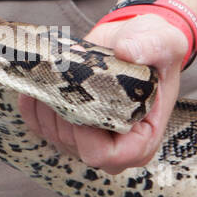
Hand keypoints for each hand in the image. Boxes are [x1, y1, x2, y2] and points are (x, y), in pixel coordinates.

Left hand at [18, 13, 188, 173]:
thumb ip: (149, 46)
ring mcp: (87, 141)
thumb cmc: (157, 49)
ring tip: (50, 74)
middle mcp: (114, 149)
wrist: (136, 41)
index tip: (79, 97)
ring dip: (46, 105)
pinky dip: (32, 105)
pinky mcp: (67, 128)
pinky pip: (40, 126)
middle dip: (61, 113)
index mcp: (142, 140)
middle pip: (74, 146)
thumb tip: (127, 51)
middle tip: (60, 77)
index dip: (85, 133)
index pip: (105, 156)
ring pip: (54, 136)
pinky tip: (36, 83)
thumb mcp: (163, 42)